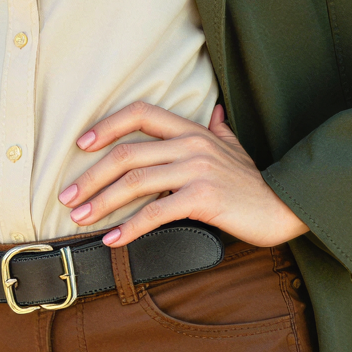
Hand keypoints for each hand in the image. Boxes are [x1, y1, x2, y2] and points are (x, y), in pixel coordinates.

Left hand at [59, 102, 309, 248]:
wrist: (285, 207)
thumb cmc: (255, 183)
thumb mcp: (235, 148)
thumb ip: (219, 130)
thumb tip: (215, 112)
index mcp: (193, 130)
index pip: (141, 113)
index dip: (107, 125)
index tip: (81, 145)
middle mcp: (191, 144)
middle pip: (126, 153)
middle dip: (90, 176)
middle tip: (67, 196)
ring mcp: (197, 169)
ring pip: (135, 182)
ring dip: (100, 202)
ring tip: (79, 218)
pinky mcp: (203, 197)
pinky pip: (156, 212)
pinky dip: (130, 227)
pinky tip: (113, 239)